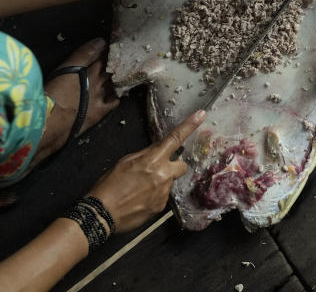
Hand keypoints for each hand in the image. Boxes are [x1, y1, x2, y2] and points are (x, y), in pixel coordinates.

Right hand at [87, 110, 205, 233]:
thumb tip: (156, 152)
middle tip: (157, 171)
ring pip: (170, 182)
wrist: (101, 214)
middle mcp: (164, 175)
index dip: (190, 125)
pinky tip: (139, 200)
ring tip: (139, 190)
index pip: (175, 138)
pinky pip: (162, 197)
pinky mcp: (160, 207)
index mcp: (153, 159)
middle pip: (182, 165)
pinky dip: (154, 196)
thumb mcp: (124, 162)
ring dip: (160, 183)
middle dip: (173, 166)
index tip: (202, 114)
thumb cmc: (109, 185)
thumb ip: (145, 155)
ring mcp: (164, 192)